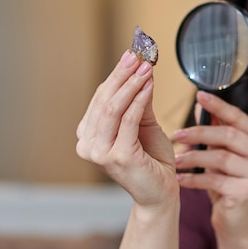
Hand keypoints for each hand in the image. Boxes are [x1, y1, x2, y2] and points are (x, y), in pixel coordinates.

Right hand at [76, 50, 177, 206]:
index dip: (116, 75)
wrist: (160, 193)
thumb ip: (138, 101)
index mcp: (88, 136)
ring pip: (113, 108)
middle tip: (138, 55)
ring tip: (146, 67)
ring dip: (131, 84)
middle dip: (122, 75)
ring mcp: (100, 153)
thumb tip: (140, 69)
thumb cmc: (151, 160)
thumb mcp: (142, 124)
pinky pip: (128, 120)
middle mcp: (87, 145)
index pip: (100, 98)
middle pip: (104, 100)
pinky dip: (139, 99)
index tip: (132, 55)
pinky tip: (149, 85)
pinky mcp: (118, 157)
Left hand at [173, 91, 247, 238]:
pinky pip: (214, 179)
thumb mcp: (221, 152)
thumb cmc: (228, 182)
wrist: (235, 222)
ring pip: (220, 157)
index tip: (199, 95)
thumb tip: (199, 103)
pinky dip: (194, 179)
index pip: (238, 118)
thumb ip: (214, 128)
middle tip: (176, 134)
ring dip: (193, 158)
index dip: (218, 106)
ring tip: (175, 160)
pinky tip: (180, 178)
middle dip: (198, 133)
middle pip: (228, 136)